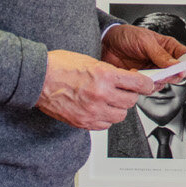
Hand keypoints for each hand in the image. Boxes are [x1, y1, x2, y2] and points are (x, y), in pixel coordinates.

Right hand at [35, 50, 153, 129]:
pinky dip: (105, 118)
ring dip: (118, 108)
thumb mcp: (92, 61)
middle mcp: (101, 94)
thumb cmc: (61, 66)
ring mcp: (92, 111)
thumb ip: (111, 73)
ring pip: (120, 115)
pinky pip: (105, 125)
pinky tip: (98, 109)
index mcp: (105, 76)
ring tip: (108, 100)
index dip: (146, 85)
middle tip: (123, 91)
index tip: (147, 85)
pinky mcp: (83, 122)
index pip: (139, 84)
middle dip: (129, 95)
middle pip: (131, 101)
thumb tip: (127, 80)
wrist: (39, 79)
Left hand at [101, 24, 185, 87]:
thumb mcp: (144, 40)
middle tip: (164, 74)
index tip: (185, 69)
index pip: (185, 56)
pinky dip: (142, 85)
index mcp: (167, 47)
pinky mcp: (140, 80)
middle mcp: (162, 61)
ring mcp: (152, 71)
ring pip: (163, 83)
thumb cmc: (126, 36)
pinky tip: (134, 74)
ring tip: (146, 73)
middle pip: (176, 74)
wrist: (105, 43)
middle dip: (171, 75)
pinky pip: (147, 88)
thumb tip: (175, 64)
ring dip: (155, 81)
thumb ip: (160, 54)